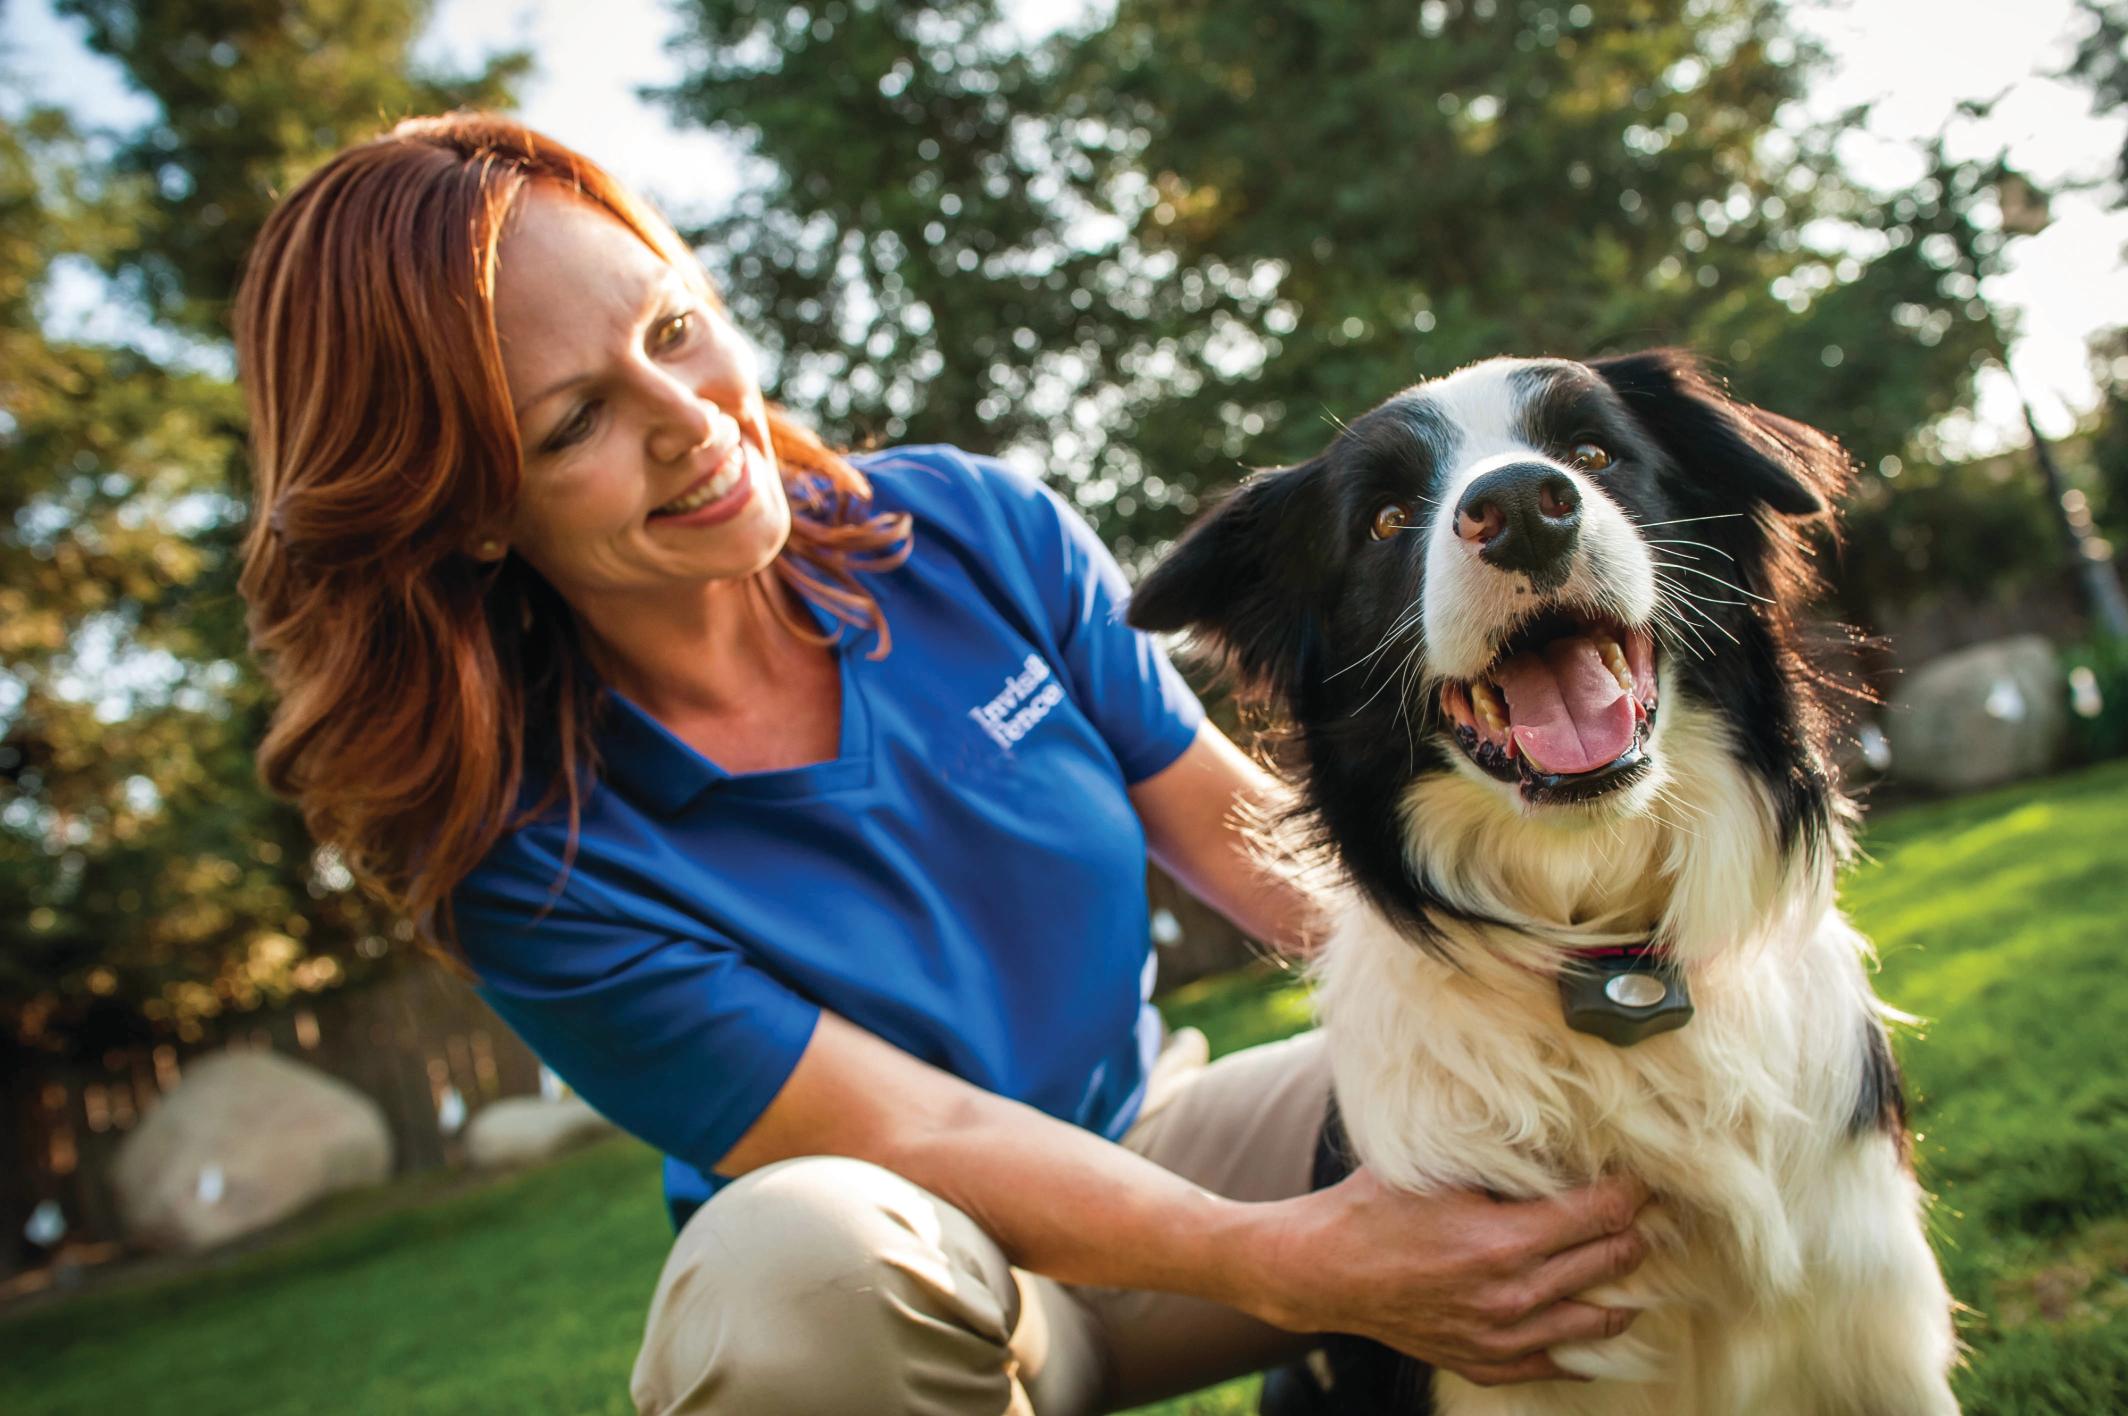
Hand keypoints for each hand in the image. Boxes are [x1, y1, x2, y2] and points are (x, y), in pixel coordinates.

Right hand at [1235, 1167, 1650, 1385]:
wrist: (1325, 1270)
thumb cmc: (1377, 1208)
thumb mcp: (1440, 1170)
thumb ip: (1504, 1163)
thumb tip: (1564, 1143)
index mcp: (1505, 1242)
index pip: (1602, 1214)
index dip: (1633, 1191)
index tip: (1647, 1176)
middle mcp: (1513, 1297)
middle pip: (1611, 1263)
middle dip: (1637, 1233)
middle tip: (1652, 1212)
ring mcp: (1502, 1337)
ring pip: (1599, 1320)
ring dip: (1623, 1289)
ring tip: (1630, 1262)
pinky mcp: (1486, 1362)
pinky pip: (1560, 1361)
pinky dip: (1584, 1340)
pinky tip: (1593, 1314)